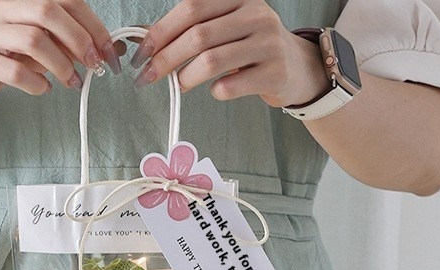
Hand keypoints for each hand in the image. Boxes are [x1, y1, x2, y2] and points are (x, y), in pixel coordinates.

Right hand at [0, 0, 121, 106]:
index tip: (108, 53)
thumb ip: (73, 44)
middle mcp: (5, 8)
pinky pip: (14, 71)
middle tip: (92, 66)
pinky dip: (36, 83)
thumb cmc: (9, 57)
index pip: (66, 0)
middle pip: (48, 12)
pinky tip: (43, 88)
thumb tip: (112, 50)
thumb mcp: (45, 46)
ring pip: (32, 39)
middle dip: (78, 40)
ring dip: (60, 65)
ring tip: (70, 82)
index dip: (93, 25)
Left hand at [129, 0, 330, 107]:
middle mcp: (255, 15)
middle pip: (198, 35)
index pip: (191, 8)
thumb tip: (145, 39)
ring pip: (212, 61)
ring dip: (186, 77)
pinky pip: (231, 85)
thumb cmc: (252, 49)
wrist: (297, 68)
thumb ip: (192, 29)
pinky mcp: (273, 73)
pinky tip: (215, 90)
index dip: (161, 31)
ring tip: (179, 85)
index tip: (141, 54)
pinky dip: (215, 91)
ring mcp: (267, 43)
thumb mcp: (226, 28)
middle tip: (148, 76)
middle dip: (166, 58)